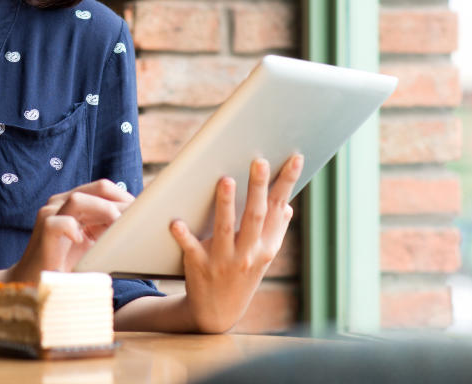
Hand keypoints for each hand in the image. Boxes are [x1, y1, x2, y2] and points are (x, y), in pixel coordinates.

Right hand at [6, 179, 132, 283]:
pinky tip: (81, 241)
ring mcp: (50, 214)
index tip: (144, 213)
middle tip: (137, 219)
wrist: (34, 283)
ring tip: (117, 227)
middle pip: (98, 188)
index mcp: (74, 202)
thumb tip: (138, 225)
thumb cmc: (67, 265)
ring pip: (78, 199)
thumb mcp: (93, 244)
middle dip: (121, 201)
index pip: (104, 188)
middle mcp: (61, 202)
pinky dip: (72, 229)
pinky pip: (58, 223)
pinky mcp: (43, 231)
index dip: (126, 198)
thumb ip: (108, 230)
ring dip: (104, 211)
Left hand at [170, 153, 303, 333]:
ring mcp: (224, 261)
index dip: (287, 183)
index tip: (296, 157)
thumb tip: (286, 206)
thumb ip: (274, 231)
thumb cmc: (241, 275)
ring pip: (225, 229)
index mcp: (266, 246)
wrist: (217, 314)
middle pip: (255, 216)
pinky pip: (191, 249)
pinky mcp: (199, 267)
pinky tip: (175, 222)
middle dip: (258, 188)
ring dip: (225, 204)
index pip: (278, 208)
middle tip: (259, 161)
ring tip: (225, 180)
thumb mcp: (263, 257)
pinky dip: (183, 236)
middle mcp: (248, 253)